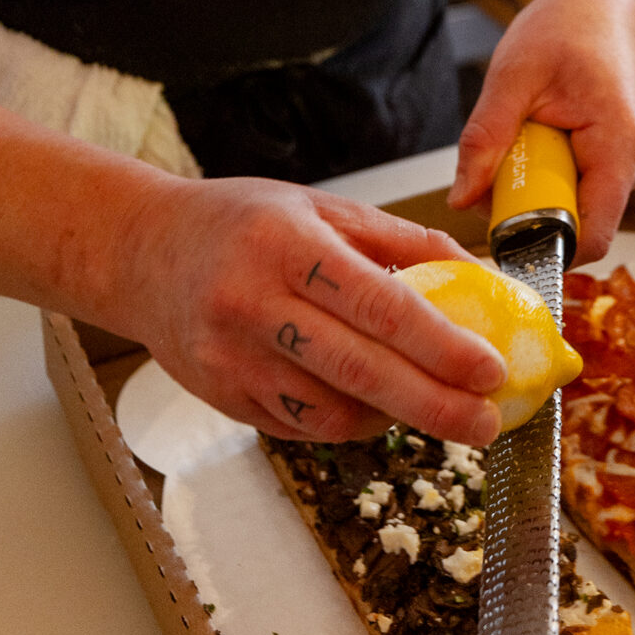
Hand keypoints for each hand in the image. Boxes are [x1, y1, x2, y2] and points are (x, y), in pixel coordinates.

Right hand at [131, 179, 505, 444]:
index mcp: (287, 245)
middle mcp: (254, 304)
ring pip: (332, 412)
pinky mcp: (223, 398)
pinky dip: (349, 424)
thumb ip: (398, 241)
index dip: (442, 345)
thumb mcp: (319, 208)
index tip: (491, 369)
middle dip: (436, 406)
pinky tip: (375, 406)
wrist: (142, 252)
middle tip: (486, 424)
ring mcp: (233, 359)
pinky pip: (302, 426)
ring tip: (432, 406)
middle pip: (361, 372)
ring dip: (395, 419)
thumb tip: (476, 276)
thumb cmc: (240, 222)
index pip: (380, 304)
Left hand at [448, 0, 634, 260]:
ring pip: (574, 205)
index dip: (545, 247)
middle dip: (528, 205)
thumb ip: (485, 139)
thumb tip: (461, 199)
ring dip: (536, 184)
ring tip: (526, 133)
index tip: (501, 230)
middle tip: (499, 162)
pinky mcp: (619, 159)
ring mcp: (631, 163)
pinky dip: (548, 170)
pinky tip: (540, 134)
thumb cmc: (566, 25)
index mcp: (619, 147)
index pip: (592, 237)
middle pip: (577, 223)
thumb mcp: (512, 76)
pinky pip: (578, 185)